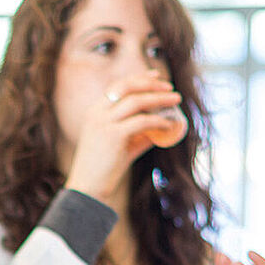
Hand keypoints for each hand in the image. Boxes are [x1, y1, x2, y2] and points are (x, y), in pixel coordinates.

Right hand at [64, 70, 181, 208]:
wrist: (89, 187)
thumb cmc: (105, 168)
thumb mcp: (122, 145)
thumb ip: (140, 133)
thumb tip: (164, 126)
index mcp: (95, 111)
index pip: (118, 85)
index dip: (139, 78)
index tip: (157, 77)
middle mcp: (97, 112)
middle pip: (127, 87)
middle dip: (151, 84)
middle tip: (170, 87)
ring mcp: (103, 123)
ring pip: (136, 101)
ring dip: (159, 99)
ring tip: (176, 100)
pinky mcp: (113, 135)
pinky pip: (142, 121)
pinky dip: (158, 120)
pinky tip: (169, 124)